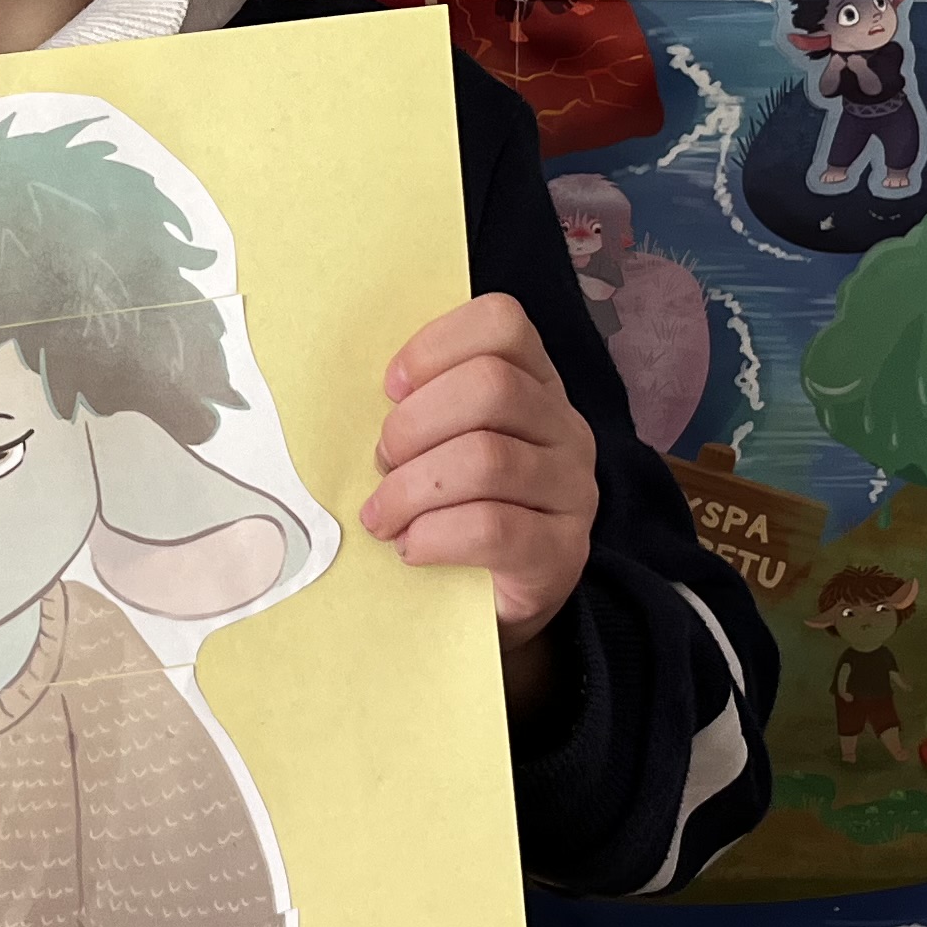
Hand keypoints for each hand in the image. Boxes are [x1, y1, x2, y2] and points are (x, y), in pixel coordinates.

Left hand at [361, 293, 601, 643]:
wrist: (493, 603)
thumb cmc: (454, 509)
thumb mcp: (441, 445)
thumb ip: (420, 410)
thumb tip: (355, 401)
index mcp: (535, 384)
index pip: (502, 324)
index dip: (436, 345)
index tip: (390, 388)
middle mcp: (565, 429)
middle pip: (492, 387)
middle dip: (415, 423)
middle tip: (382, 461)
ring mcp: (571, 490)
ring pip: (487, 459)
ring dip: (413, 487)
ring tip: (383, 514)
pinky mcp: (561, 552)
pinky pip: (492, 529)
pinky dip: (434, 536)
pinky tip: (412, 548)